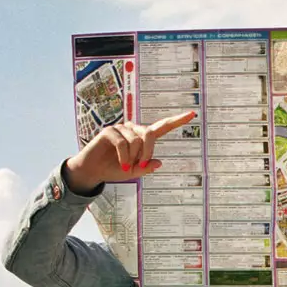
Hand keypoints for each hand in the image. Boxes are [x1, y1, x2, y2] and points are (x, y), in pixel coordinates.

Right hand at [64, 110, 196, 189]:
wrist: (93, 171)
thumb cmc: (114, 169)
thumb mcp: (133, 172)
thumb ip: (146, 167)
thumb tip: (159, 162)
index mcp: (143, 137)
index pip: (163, 127)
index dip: (177, 120)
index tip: (192, 114)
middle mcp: (134, 129)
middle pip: (150, 134)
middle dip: (147, 152)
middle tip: (140, 166)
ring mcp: (121, 129)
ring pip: (136, 141)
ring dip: (132, 157)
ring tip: (125, 166)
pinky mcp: (109, 131)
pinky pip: (123, 143)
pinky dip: (123, 156)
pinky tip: (121, 164)